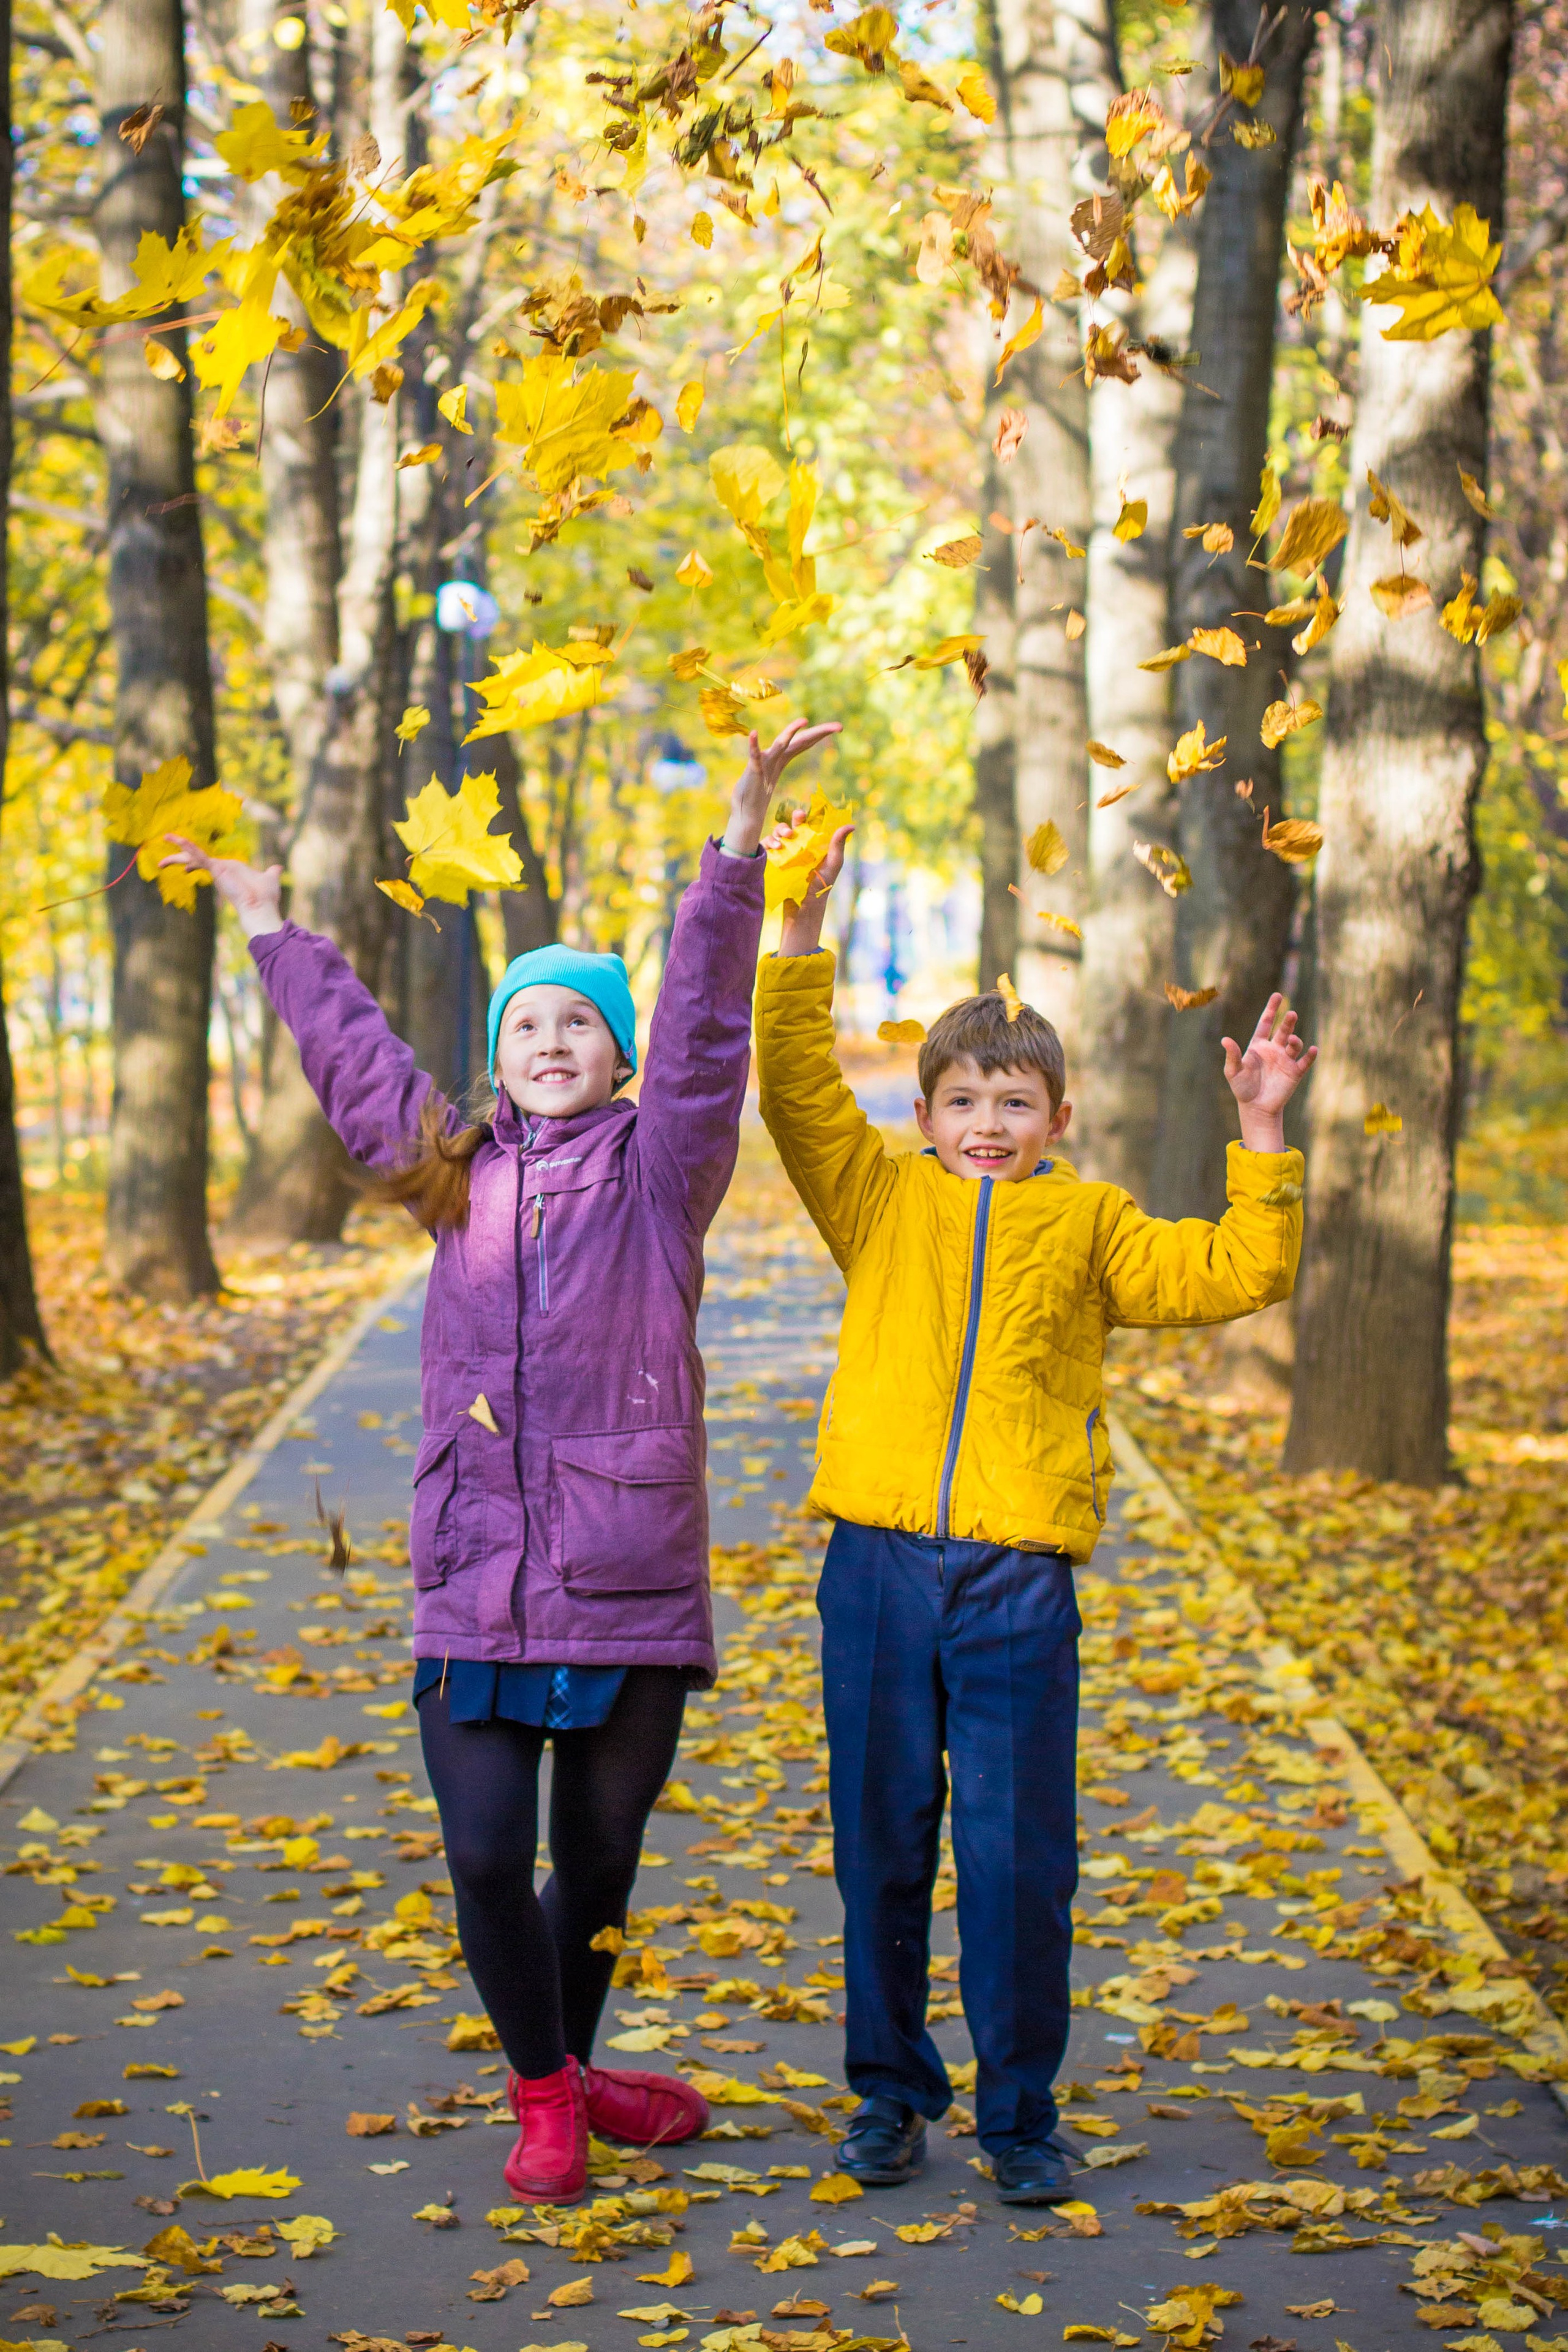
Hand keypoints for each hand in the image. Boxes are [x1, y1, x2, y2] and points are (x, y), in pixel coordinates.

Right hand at [160, 835, 284, 937]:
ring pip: (192, 856)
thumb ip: (271, 872)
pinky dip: (188, 846)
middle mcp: (220, 870)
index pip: (206, 864)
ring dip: (177, 851)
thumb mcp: (269, 878)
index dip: (194, 863)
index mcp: (228, 871)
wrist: (261, 909)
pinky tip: (176, 838)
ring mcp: (216, 870)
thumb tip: (278, 868)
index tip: (185, 869)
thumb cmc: (265, 898)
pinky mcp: (215, 869)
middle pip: (194, 860)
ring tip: (164, 837)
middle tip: (161, 862)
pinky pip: (199, 855)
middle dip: (178, 858)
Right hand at [721, 715, 842, 857]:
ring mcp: (766, 761)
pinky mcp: (754, 770)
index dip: (821, 733)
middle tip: (840, 726)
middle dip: (819, 732)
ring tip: (804, 721)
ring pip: (781, 744)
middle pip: (801, 740)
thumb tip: (794, 757)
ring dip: (791, 732)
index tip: (840, 727)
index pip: (805, 741)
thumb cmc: (757, 794)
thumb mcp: (774, 773)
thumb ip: (781, 761)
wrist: (746, 810)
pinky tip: (754, 733)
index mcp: (784, 757)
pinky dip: (754, 745)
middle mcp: (777, 756)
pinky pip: (755, 756)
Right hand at [777, 812, 855, 956]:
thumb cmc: (821, 886)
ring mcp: (782, 856)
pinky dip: (767, 844)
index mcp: (810, 845)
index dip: (801, 818)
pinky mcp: (771, 864)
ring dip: (776, 834)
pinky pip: (765, 849)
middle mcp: (795, 848)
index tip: (801, 815)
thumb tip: (851, 825)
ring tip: (781, 842)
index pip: (804, 826)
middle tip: (790, 831)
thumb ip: (838, 844)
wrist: (804, 907)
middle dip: (786, 825)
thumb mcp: (832, 864)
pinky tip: (774, 848)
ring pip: (775, 836)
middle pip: (787, 828)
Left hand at [1222, 992, 1317, 1151]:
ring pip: (1294, 1044)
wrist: (1256, 1107)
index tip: (1277, 996)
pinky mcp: (1295, 1072)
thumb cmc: (1242, 1088)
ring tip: (1293, 1040)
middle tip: (1291, 1013)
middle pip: (1283, 1030)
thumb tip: (1225, 1039)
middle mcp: (1274, 1049)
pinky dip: (1310, 1055)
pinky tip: (1312, 1050)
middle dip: (1288, 1022)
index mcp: (1259, 1045)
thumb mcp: (1233, 1071)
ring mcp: (1286, 1060)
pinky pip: (1305, 1061)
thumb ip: (1232, 1055)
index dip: (1271, 1010)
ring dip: (1295, 1040)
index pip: (1266, 1023)